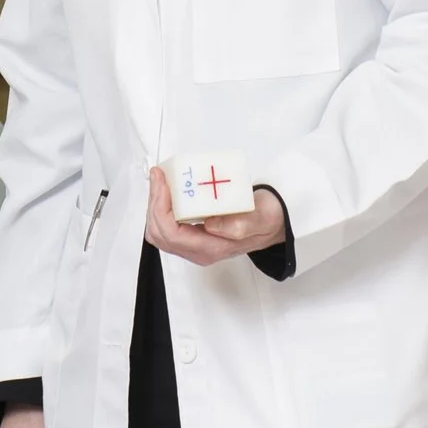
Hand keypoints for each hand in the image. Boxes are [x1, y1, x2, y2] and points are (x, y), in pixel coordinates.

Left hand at [144, 166, 287, 265]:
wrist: (273, 222)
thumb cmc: (267, 219)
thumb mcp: (260, 218)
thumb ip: (240, 224)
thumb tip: (210, 225)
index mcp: (210, 248)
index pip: (171, 234)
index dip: (160, 207)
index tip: (162, 182)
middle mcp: (198, 250)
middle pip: (159, 234)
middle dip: (154, 204)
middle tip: (159, 177)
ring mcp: (194, 244)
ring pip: (159, 231)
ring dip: (155, 205)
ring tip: (161, 181)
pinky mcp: (192, 235)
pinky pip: (167, 225)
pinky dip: (162, 207)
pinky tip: (168, 189)